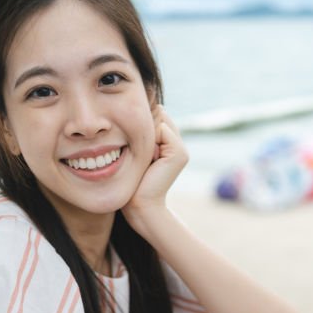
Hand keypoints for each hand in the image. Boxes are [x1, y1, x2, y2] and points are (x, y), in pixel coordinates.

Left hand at [122, 105, 187, 225]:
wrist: (140, 204)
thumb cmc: (132, 181)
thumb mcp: (135, 152)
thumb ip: (141, 132)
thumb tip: (143, 108)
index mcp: (166, 143)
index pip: (154, 114)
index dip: (140, 124)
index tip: (133, 148)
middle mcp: (176, 143)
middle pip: (157, 115)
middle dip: (143, 127)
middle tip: (139, 155)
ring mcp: (181, 149)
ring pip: (160, 120)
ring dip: (146, 134)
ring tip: (144, 158)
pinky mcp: (179, 153)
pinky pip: (162, 129)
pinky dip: (151, 139)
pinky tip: (149, 159)